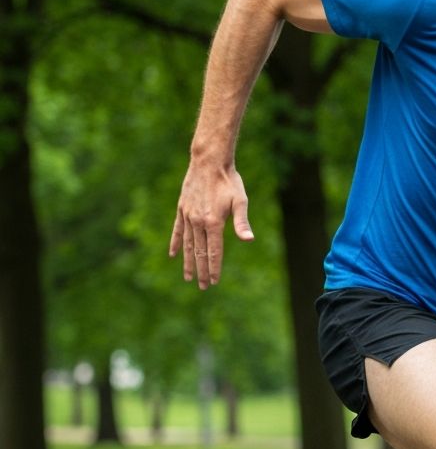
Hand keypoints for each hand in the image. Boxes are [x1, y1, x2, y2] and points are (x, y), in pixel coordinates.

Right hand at [169, 161, 253, 288]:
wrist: (209, 162)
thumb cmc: (229, 181)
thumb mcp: (240, 200)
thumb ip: (242, 222)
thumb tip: (248, 240)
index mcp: (213, 222)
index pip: (214, 252)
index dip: (214, 268)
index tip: (214, 282)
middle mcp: (198, 222)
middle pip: (200, 252)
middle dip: (202, 271)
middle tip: (203, 287)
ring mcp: (188, 216)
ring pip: (188, 245)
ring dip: (189, 262)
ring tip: (189, 277)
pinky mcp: (182, 209)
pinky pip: (178, 231)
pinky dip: (176, 244)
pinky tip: (173, 255)